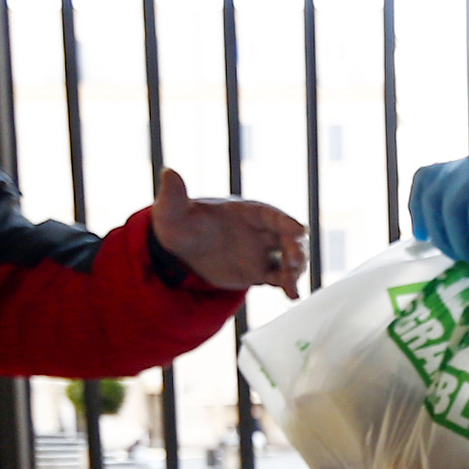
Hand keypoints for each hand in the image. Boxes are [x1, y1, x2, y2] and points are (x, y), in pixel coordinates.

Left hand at [152, 168, 307, 291]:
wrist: (180, 249)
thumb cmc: (178, 223)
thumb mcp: (172, 210)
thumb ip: (174, 193)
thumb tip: (169, 172)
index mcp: (244, 212)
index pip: (270, 214)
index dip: (286, 221)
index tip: (300, 230)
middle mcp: (258, 230)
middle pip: (286, 236)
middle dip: (295, 248)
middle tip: (295, 263)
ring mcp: (260, 251)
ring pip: (287, 258)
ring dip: (295, 268)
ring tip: (292, 285)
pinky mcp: (258, 271)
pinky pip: (278, 278)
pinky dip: (288, 285)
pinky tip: (293, 296)